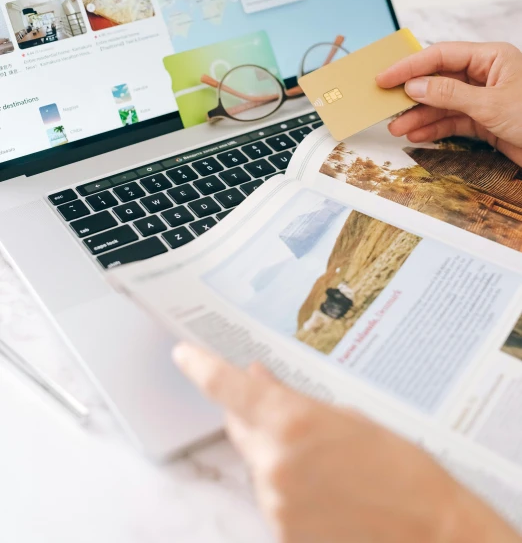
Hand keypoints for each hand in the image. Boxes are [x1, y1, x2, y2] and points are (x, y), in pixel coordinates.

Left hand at [174, 343, 519, 542]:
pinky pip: (272, 498)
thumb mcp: (349, 419)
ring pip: (258, 464)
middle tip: (289, 414)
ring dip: (277, 456)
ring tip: (330, 464)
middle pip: (241, 427)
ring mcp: (275, 502)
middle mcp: (273, 461)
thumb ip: (294, 401)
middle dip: (255, 416)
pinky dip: (288, 488)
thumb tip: (258, 382)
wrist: (430, 532)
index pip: (227, 387)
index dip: (200, 366)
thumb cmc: (401, 469)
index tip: (183, 353)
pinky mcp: (282, 533)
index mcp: (292, 420)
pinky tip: (328, 491)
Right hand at [376, 42, 521, 165]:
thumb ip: (449, 94)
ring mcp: (483, 98)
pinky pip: (452, 120)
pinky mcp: (484, 120)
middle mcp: (485, 75)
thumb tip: (415, 86)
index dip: (410, 66)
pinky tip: (416, 133)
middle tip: (386, 103)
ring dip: (419, 115)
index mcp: (491, 57)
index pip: (441, 55)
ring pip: (442, 103)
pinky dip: (434, 128)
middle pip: (438, 79)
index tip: (385, 77)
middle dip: (412, 94)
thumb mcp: (490, 105)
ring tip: (397, 126)